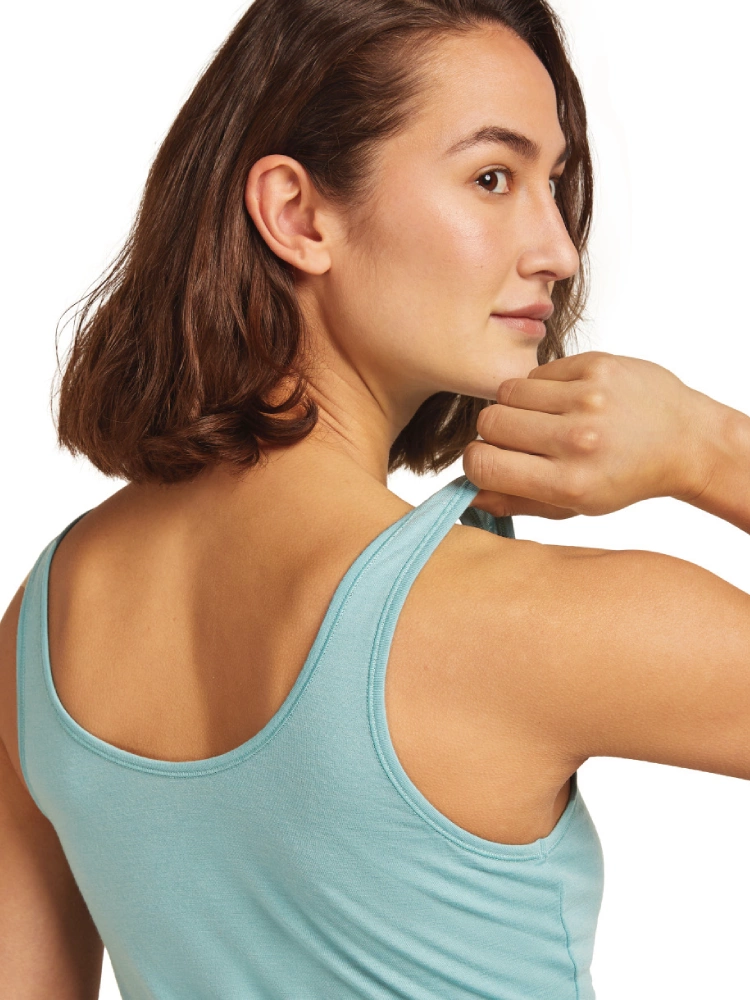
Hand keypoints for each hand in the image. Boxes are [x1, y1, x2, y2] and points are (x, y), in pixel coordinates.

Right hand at [462, 351, 716, 518]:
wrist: (686, 440)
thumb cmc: (626, 477)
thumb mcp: (574, 507)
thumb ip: (516, 502)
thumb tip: (467, 496)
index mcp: (568, 484)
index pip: (483, 464)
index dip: (477, 461)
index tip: (492, 460)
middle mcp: (578, 441)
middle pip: (489, 423)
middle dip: (495, 431)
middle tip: (520, 438)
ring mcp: (588, 399)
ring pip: (508, 392)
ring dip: (517, 405)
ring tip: (544, 417)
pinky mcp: (596, 365)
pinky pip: (538, 371)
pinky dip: (543, 386)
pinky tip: (567, 400)